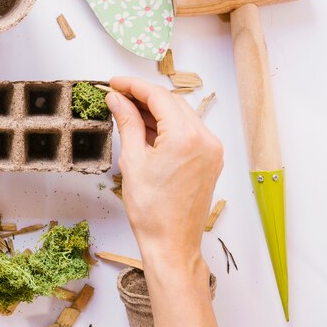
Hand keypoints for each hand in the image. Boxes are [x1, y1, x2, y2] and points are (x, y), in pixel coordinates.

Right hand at [106, 76, 223, 268]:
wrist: (171, 243)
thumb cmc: (151, 210)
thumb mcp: (132, 160)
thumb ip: (127, 122)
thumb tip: (117, 99)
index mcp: (186, 137)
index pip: (158, 97)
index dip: (133, 86)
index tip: (115, 82)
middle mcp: (205, 139)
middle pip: (172, 103)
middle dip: (144, 96)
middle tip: (118, 96)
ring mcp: (211, 150)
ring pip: (181, 116)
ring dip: (156, 111)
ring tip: (128, 112)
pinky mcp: (211, 160)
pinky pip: (188, 132)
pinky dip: (167, 126)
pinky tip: (146, 128)